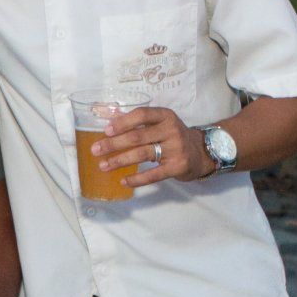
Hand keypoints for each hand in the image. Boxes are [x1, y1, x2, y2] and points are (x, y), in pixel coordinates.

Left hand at [94, 106, 215, 185]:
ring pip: (142, 154)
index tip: (106, 130)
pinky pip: (153, 175)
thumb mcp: (161, 124)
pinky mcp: (178, 167)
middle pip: (137, 136)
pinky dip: (137, 179)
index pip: (142, 115)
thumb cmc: (172, 137)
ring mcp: (176, 148)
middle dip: (113, 144)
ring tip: (103, 166)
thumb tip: (107, 117)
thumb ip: (138, 122)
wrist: (200, 153)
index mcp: (165, 116)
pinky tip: (123, 181)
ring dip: (120, 161)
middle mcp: (172, 130)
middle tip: (96, 150)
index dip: (123, 122)